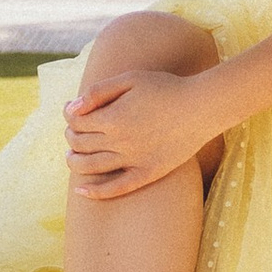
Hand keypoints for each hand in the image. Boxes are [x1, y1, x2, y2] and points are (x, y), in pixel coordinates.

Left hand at [65, 68, 214, 199]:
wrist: (201, 107)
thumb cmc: (165, 88)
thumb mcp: (130, 79)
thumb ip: (98, 92)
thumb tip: (71, 109)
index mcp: (113, 118)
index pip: (76, 121)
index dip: (70, 115)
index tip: (73, 111)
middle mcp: (119, 142)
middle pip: (80, 144)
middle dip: (71, 136)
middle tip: (73, 130)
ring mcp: (133, 160)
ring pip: (91, 167)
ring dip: (74, 162)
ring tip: (71, 157)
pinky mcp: (147, 173)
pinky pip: (116, 188)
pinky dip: (95, 192)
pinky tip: (81, 191)